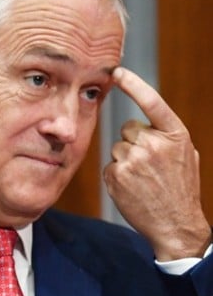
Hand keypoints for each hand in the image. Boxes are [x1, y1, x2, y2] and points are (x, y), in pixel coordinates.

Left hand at [103, 67, 210, 259]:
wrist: (176, 223)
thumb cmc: (181, 188)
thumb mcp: (185, 156)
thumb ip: (166, 137)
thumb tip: (146, 125)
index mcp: (175, 135)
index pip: (152, 101)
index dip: (134, 85)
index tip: (117, 72)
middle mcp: (153, 143)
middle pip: (128, 128)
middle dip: (134, 141)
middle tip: (149, 164)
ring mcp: (133, 158)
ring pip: (117, 146)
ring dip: (125, 158)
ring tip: (143, 178)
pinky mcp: (115, 174)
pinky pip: (109, 165)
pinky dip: (117, 174)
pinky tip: (132, 187)